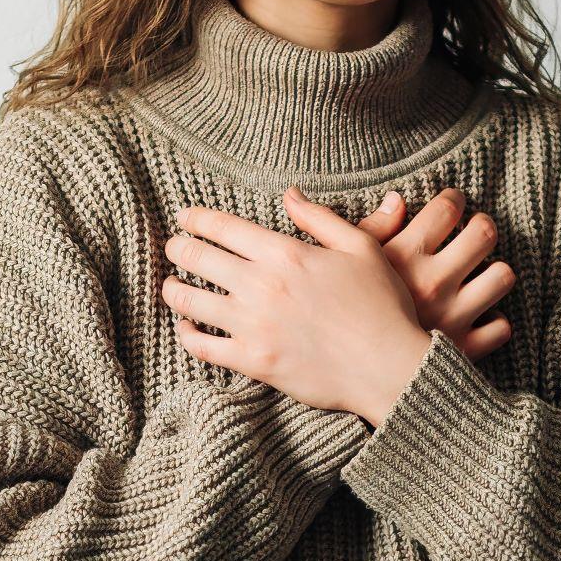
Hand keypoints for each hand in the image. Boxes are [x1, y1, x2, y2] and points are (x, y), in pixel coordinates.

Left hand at [161, 188, 428, 419]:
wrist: (390, 367)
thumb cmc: (382, 306)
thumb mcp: (361, 248)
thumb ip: (320, 218)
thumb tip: (290, 194)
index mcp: (286, 253)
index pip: (223, 227)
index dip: (196, 219)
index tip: (183, 217)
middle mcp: (262, 286)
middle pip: (198, 258)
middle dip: (178, 248)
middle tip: (173, 247)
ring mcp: (254, 325)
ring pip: (191, 301)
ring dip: (173, 290)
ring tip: (170, 286)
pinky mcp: (253, 362)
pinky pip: (203, 347)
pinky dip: (187, 336)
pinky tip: (186, 329)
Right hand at [354, 186, 513, 360]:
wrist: (347, 373)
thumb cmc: (340, 315)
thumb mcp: (344, 265)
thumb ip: (372, 229)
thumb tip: (396, 199)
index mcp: (404, 256)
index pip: (448, 209)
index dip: (454, 199)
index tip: (453, 203)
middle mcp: (434, 283)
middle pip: (484, 234)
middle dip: (482, 228)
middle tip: (474, 233)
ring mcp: (452, 317)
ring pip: (501, 277)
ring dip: (494, 274)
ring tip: (480, 275)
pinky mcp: (463, 350)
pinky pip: (500, 328)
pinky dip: (492, 323)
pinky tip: (476, 319)